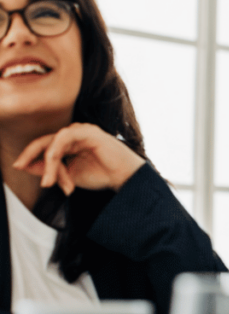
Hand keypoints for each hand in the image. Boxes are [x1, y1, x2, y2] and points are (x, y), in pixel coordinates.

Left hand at [12, 123, 144, 194]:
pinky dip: (56, 152)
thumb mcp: (70, 175)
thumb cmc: (103, 175)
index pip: (45, 146)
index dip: (31, 155)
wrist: (125, 178)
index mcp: (71, 143)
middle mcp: (75, 134)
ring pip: (54, 143)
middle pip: (45, 141)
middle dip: (30, 154)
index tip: (19, 166)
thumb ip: (51, 169)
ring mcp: (81, 131)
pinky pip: (64, 138)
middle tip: (19, 166)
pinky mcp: (87, 131)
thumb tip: (27, 166)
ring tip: (49, 182)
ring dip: (49, 163)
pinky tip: (54, 166)